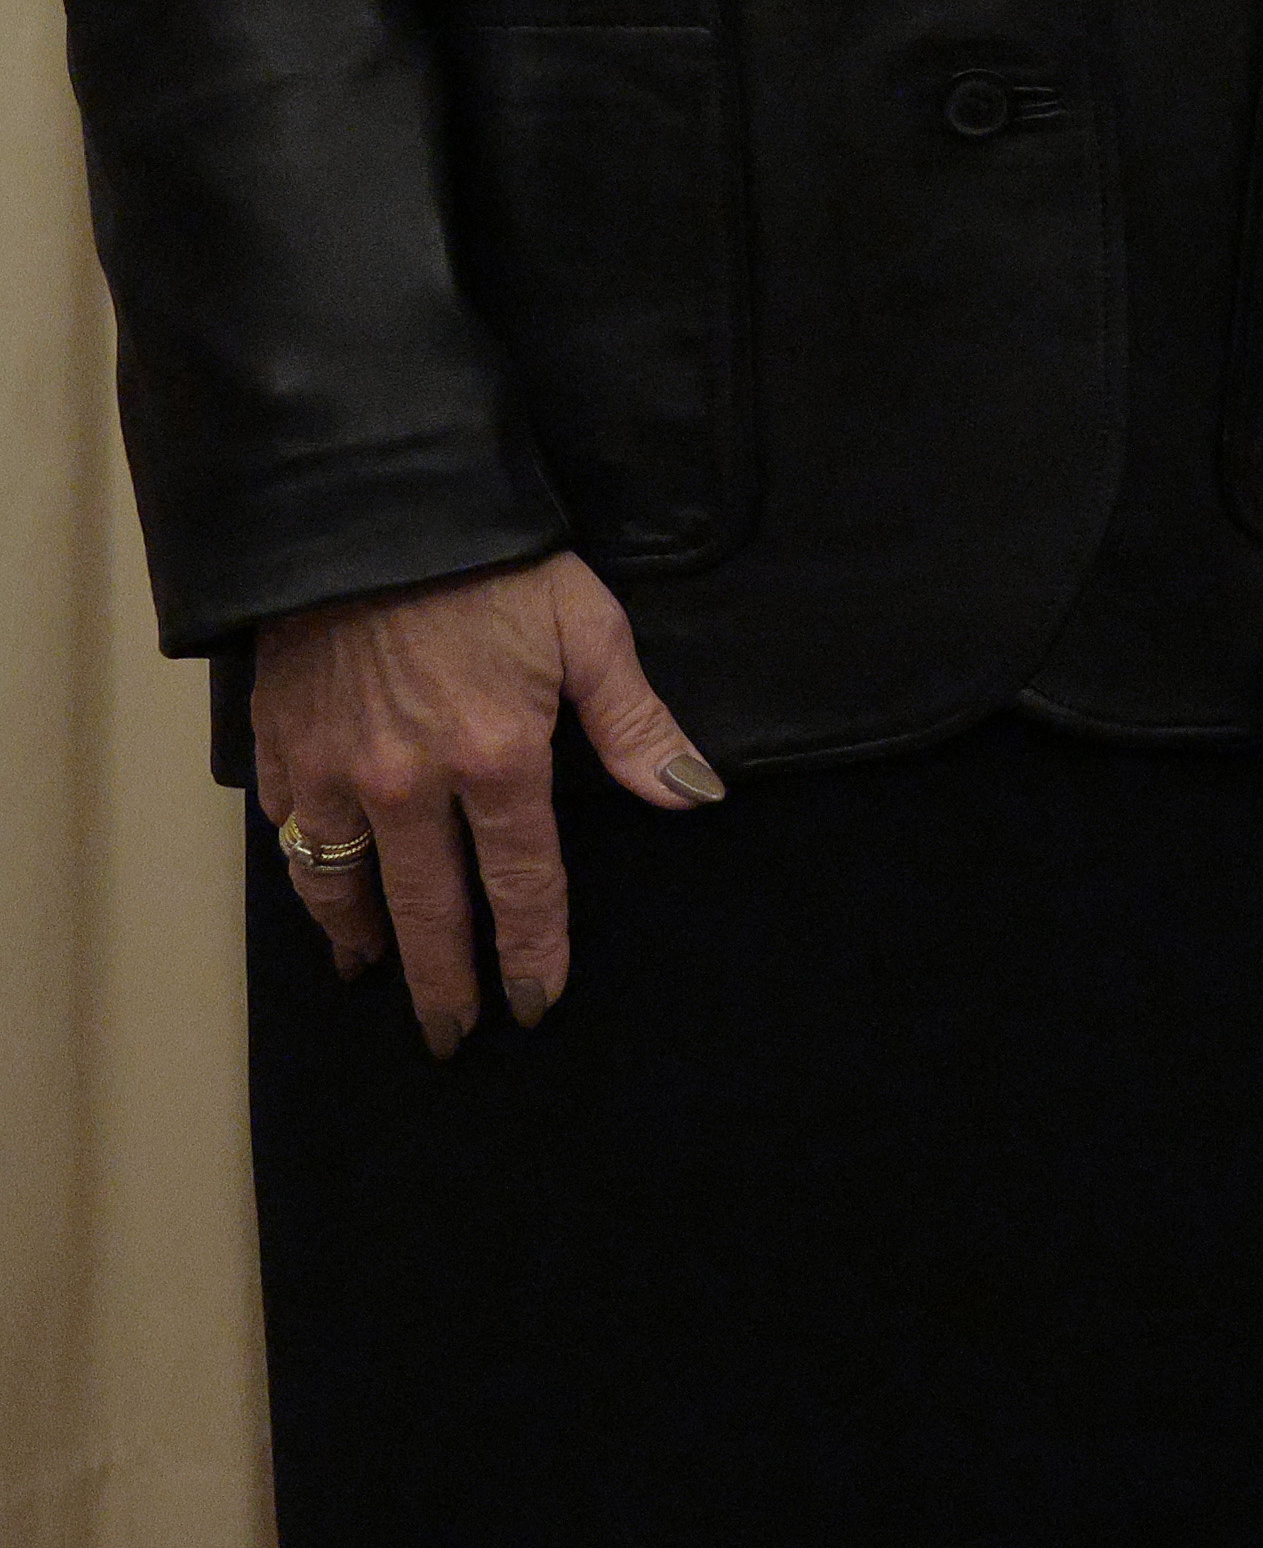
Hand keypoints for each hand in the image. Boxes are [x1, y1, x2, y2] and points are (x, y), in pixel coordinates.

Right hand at [254, 552, 714, 1049]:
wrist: (371, 511)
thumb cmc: (495, 567)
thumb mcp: (589, 631)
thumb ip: (637, 727)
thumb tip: (694, 797)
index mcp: (499, 761)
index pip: (522, 886)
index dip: (532, 953)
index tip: (535, 1004)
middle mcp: (411, 784)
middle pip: (429, 912)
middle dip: (444, 982)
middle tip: (453, 1037)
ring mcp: (338, 771)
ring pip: (346, 886)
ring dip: (365, 942)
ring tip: (375, 978)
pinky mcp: (283, 748)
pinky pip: (293, 839)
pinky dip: (307, 881)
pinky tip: (322, 902)